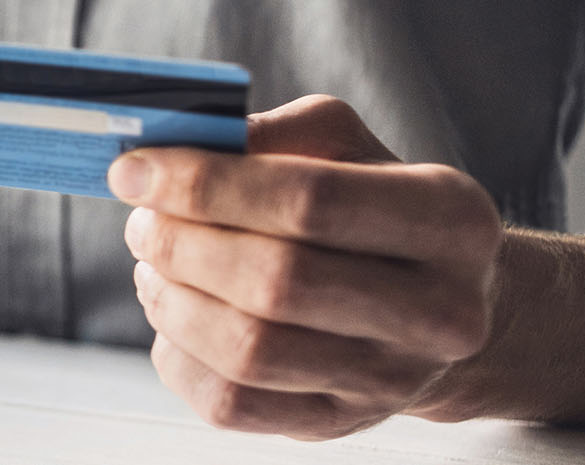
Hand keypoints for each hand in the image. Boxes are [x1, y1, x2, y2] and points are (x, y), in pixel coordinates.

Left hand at [109, 95, 502, 439]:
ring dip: (173, 301)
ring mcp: (391, 380)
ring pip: (249, 350)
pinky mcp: (337, 424)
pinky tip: (174, 316)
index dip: (205, 185)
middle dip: (182, 245)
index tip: (133, 171)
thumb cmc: (368, 206)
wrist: (430, 303)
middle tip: (142, 223)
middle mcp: (439, 311)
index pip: (309, 201)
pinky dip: (177, 355)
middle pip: (276, 282)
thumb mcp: (344, 147)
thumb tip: (175, 151)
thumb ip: (271, 134)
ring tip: (154, 267)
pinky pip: (229, 402)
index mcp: (451, 218)